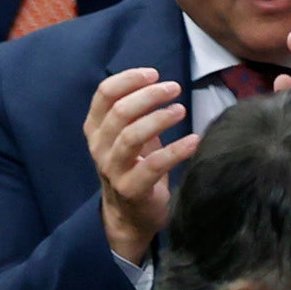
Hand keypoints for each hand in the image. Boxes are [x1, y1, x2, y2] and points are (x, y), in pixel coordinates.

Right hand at [83, 66, 196, 265]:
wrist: (130, 216)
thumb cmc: (134, 166)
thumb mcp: (129, 135)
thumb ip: (135, 111)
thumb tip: (158, 81)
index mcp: (96, 129)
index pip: (104, 95)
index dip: (129, 79)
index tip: (154, 74)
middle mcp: (99, 148)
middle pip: (120, 112)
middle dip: (149, 95)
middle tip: (174, 88)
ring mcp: (112, 169)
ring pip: (131, 137)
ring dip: (159, 119)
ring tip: (181, 110)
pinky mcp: (130, 189)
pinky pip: (153, 166)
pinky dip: (176, 150)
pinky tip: (194, 140)